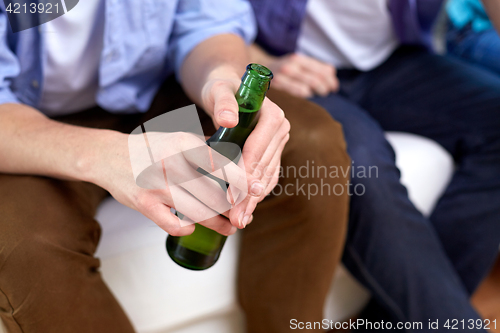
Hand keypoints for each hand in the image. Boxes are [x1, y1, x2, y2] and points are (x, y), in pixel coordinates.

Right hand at [88, 130, 262, 235]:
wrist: (109, 156)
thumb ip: (207, 146)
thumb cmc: (152, 148)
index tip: (254, 192)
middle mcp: (172, 164)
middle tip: (245, 215)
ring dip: (219, 224)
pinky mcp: (144, 204)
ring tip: (231, 227)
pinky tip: (194, 227)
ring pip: (199, 213)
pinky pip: (174, 225)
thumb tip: (239, 155)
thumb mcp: (179, 137)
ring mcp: (157, 186)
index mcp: (184, 144)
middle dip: (235, 209)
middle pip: (215, 194)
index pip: (223, 165)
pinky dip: (187, 229)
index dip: (242, 183)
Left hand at [201, 77, 290, 227]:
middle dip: (249, 194)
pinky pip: (266, 177)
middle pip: (264, 167)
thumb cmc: (219, 88)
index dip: (246, 173)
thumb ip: (222, 102)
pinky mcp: (272, 153)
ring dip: (253, 201)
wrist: (226, 90)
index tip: (231, 194)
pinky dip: (256, 195)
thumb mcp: (217, 90)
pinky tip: (245, 211)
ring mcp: (277, 144)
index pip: (259, 149)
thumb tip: (229, 120)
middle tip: (236, 218)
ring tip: (239, 221)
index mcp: (272, 115)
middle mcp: (280, 130)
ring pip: (267, 177)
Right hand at [251, 45, 338, 97]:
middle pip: (316, 79)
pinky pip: (296, 94)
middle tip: (326, 92)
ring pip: (307, 87)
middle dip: (325, 88)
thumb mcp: (298, 63)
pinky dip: (305, 96)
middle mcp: (291, 66)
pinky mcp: (276, 86)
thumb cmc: (283, 69)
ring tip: (318, 94)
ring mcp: (283, 77)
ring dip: (316, 92)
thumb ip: (314, 67)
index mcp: (298, 59)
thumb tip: (332, 73)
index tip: (334, 87)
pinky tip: (306, 96)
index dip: (331, 80)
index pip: (322, 70)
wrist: (258, 70)